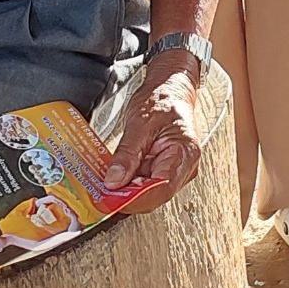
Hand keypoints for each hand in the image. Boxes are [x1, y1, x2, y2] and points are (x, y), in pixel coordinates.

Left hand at [103, 51, 205, 214]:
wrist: (171, 88)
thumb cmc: (163, 99)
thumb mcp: (140, 123)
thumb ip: (127, 154)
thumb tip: (114, 181)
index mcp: (185, 154)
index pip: (162, 188)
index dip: (136, 198)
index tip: (113, 198)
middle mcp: (184, 167)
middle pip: (155, 195)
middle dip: (129, 196)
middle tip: (103, 192)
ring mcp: (175, 170)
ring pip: (149, 192)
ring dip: (127, 189)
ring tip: (106, 182)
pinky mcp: (164, 170)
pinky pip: (146, 183)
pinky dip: (130, 181)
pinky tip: (116, 175)